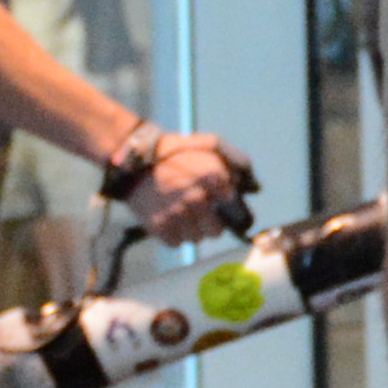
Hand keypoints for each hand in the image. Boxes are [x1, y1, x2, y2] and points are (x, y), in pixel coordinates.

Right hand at [102, 126, 249, 234]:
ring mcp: (177, 214)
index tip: (217, 202)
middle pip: (216, 231)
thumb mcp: (209, 143)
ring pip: (196, 239)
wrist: (134, 160)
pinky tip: (169, 220)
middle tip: (199, 213)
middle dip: (210, 223)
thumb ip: (235, 161)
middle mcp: (197, 198)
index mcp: (212, 176)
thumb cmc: (175, 151)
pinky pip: (176, 243)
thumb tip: (253, 186)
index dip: (224, 205)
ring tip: (181, 214)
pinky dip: (173, 235)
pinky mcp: (159, 226)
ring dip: (191, 230)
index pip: (232, 206)